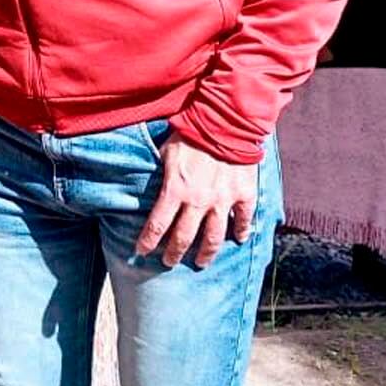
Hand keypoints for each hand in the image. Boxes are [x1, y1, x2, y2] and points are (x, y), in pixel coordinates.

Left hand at [135, 135, 258, 268]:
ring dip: (206, 253)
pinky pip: (243, 219)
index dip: (148, 241)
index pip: (157, 224)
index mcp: (175, 190)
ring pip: (214, 237)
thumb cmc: (190, 132)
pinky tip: (239, 239)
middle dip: (174, 253)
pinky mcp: (243, 194)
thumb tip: (150, 183)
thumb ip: (161, 173)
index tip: (141, 252)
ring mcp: (223, 200)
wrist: (223, 122)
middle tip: (168, 262)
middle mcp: (198, 201)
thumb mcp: (166, 152)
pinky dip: (241, 231)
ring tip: (200, 263)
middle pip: (184, 237)